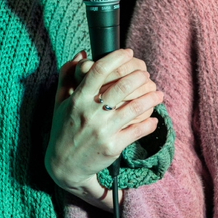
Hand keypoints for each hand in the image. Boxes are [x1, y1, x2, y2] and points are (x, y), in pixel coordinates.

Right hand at [46, 49, 162, 200]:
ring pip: (134, 108)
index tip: (128, 52)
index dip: (116, 57)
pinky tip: (154, 119)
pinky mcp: (113, 147)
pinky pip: (137, 131)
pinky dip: (149, 124)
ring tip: (158, 94)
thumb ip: (67, 75)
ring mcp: (103, 130)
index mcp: (78, 99)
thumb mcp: (59, 102)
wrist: (64, 166)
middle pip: (122, 86)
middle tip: (145, 74)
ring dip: (151, 98)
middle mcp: (90, 113)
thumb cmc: (63, 129)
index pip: (98, 71)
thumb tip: (82, 53)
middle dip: (139, 76)